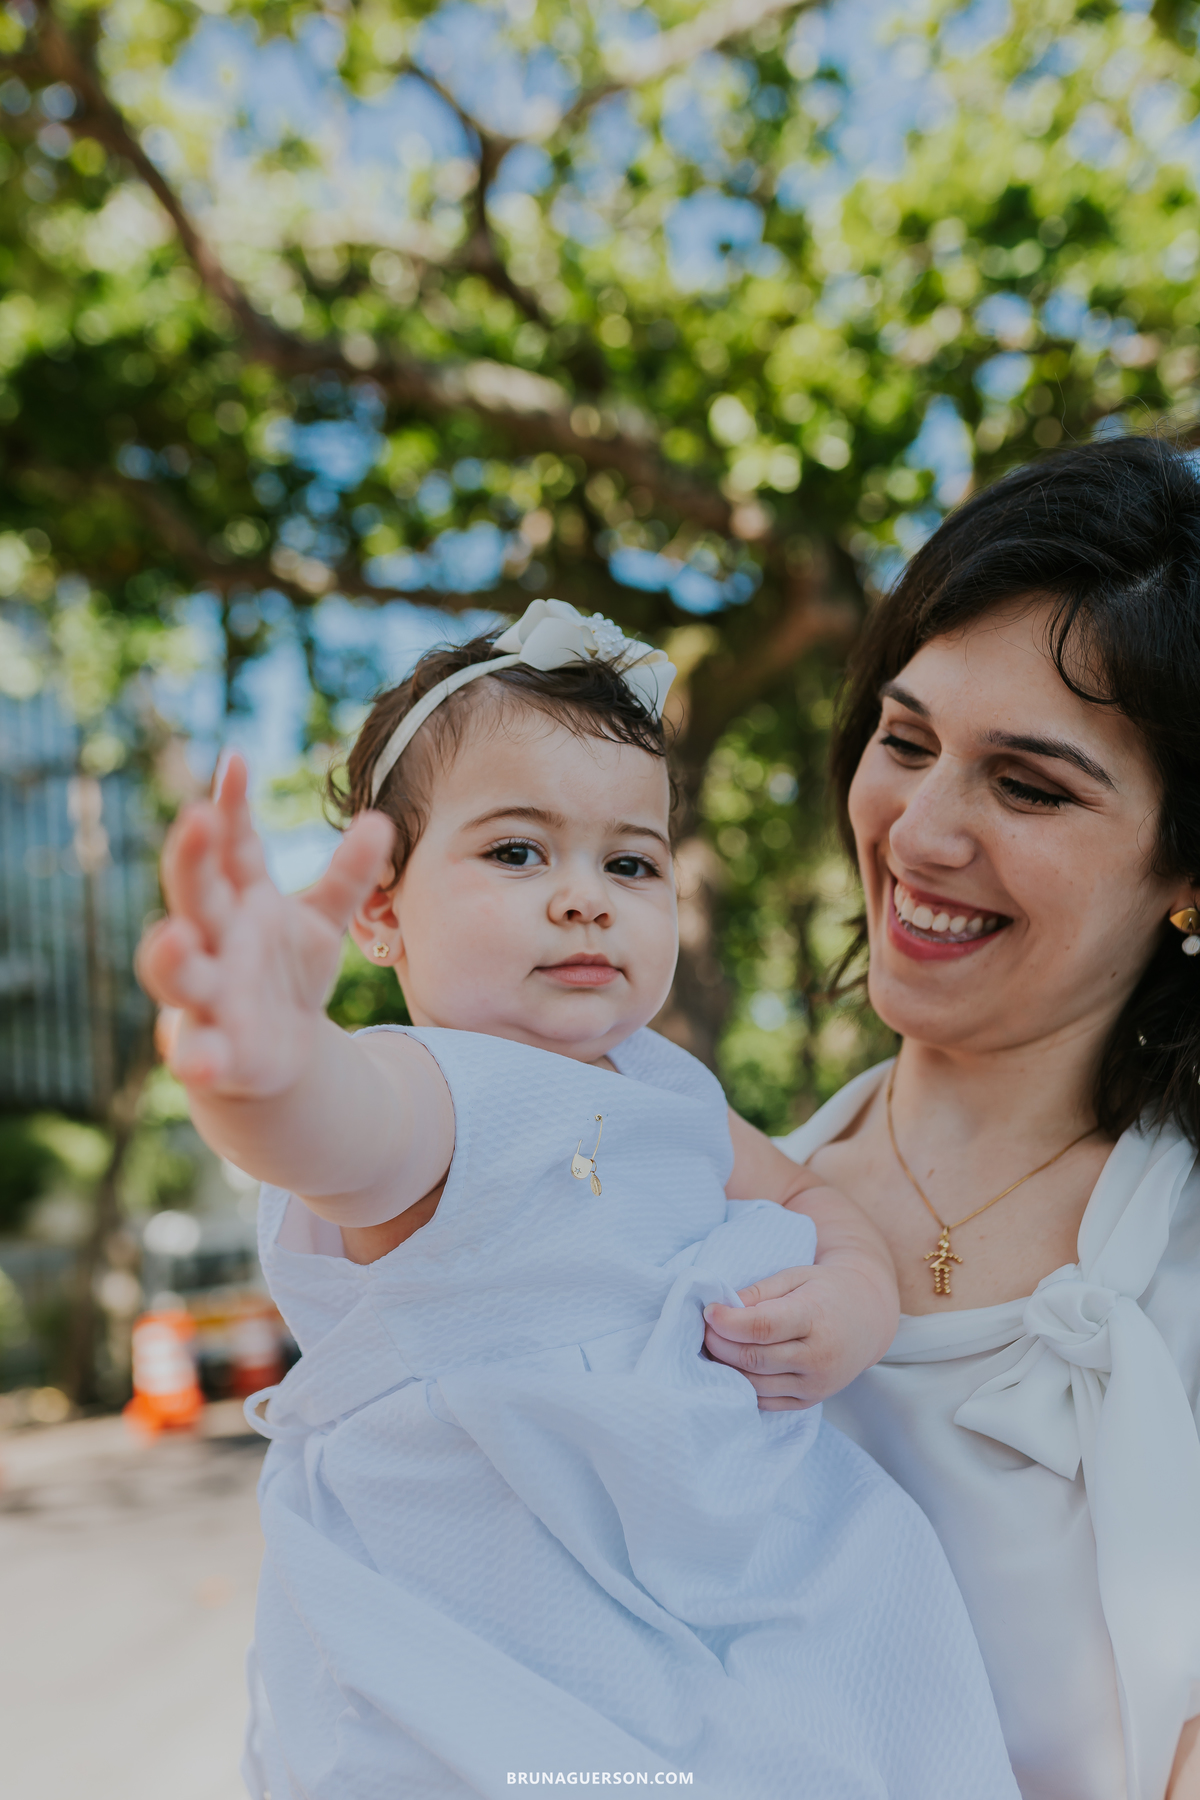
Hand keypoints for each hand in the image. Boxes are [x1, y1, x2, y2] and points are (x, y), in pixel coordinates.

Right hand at [137, 755, 393, 1097]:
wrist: (277, 1052)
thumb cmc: (288, 973)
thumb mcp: (321, 921)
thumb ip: (348, 876)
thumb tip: (381, 820)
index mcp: (239, 903)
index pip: (232, 847)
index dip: (231, 805)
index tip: (238, 760)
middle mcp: (213, 942)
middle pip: (195, 894)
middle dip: (191, 858)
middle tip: (198, 818)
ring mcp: (207, 996)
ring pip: (176, 972)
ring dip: (170, 955)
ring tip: (176, 936)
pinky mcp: (215, 1054)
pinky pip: (198, 1054)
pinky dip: (196, 1057)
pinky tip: (202, 1062)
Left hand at [703, 1259, 894, 1410]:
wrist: (868, 1318)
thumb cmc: (827, 1291)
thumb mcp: (796, 1276)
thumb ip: (759, 1292)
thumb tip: (721, 1309)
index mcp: (816, 1317)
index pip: (763, 1327)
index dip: (728, 1322)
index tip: (709, 1312)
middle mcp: (820, 1356)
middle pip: (754, 1358)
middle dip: (720, 1345)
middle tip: (705, 1330)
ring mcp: (817, 1384)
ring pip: (756, 1384)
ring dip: (726, 1368)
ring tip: (713, 1348)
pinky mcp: (811, 1401)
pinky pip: (767, 1401)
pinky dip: (744, 1386)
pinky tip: (733, 1367)